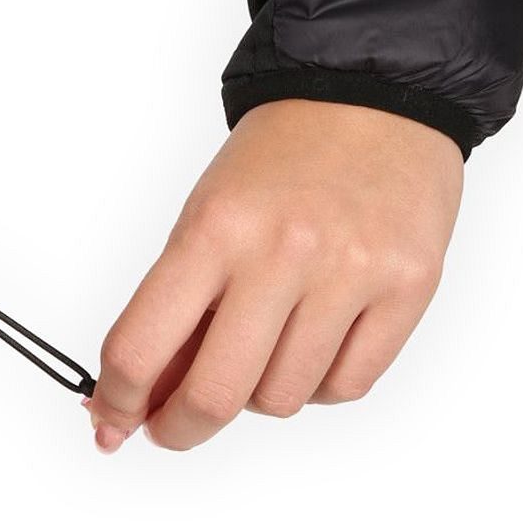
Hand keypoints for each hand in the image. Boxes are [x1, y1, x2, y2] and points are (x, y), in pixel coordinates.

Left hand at [84, 99, 462, 451]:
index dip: (118, 401)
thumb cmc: (286, 152)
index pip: (142, 344)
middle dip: (181, 427)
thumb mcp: (211, 211)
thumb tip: (149, 389)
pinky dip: (320, 382)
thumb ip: (181, 302)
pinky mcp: (407, 287)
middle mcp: (282, 252)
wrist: (373, 95)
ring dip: (261, 391)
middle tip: (175, 423)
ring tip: (267, 342)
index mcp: (217, 226)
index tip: (114, 418)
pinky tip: (316, 341)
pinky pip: (347, 388)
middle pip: (215, 395)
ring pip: (283, 400)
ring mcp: (350, 272)